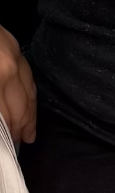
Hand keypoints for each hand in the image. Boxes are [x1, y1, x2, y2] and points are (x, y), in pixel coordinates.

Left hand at [0, 27, 35, 144]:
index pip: (5, 116)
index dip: (8, 135)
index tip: (8, 147)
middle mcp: (7, 68)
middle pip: (19, 107)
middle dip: (20, 129)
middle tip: (20, 144)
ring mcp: (13, 55)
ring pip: (29, 92)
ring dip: (30, 116)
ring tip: (29, 133)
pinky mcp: (14, 45)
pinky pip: (29, 76)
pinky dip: (31, 94)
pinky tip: (29, 104)